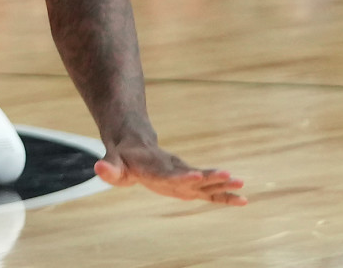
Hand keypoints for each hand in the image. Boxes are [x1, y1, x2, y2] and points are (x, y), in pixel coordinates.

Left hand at [95, 137, 245, 205]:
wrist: (135, 141)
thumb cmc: (123, 156)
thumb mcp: (113, 162)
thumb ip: (109, 168)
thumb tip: (99, 169)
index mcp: (156, 167)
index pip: (170, 173)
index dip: (182, 176)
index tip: (196, 176)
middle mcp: (173, 169)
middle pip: (194, 174)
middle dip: (211, 177)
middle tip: (231, 176)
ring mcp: (183, 174)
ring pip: (205, 181)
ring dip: (223, 185)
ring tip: (242, 186)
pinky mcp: (188, 181)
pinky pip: (208, 189)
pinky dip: (224, 195)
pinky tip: (242, 201)